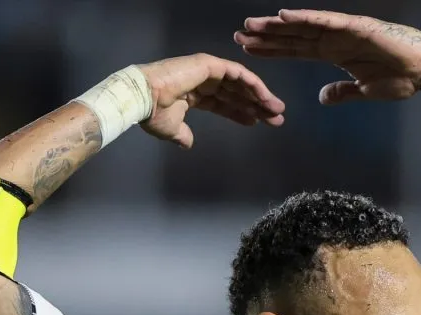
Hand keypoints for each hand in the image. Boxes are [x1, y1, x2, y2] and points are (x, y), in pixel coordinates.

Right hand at [138, 53, 285, 147]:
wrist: (143, 98)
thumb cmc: (153, 113)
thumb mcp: (172, 128)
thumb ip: (182, 135)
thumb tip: (188, 143)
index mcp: (194, 94)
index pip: (223, 103)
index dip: (241, 113)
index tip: (257, 122)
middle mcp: (203, 81)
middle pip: (236, 93)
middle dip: (257, 106)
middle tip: (276, 118)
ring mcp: (207, 71)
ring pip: (241, 83)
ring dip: (260, 96)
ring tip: (277, 110)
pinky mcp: (210, 64)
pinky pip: (238, 74)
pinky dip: (254, 84)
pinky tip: (266, 97)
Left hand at [234, 9, 420, 103]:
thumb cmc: (400, 78)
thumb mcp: (363, 90)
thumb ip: (342, 92)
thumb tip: (322, 98)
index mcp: (334, 52)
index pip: (296, 49)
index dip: (273, 49)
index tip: (249, 49)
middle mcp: (334, 38)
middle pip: (293, 35)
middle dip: (267, 36)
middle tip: (239, 34)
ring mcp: (343, 30)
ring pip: (303, 25)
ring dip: (278, 25)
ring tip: (252, 25)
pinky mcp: (356, 27)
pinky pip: (326, 21)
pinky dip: (305, 18)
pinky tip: (285, 16)